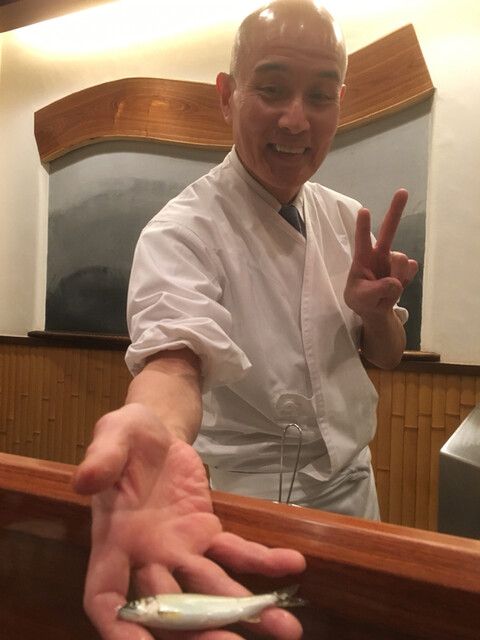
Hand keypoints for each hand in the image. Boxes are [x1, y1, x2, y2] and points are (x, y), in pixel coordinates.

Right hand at [73, 403, 305, 639]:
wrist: (157, 431)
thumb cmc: (127, 435)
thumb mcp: (113, 434)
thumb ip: (103, 458)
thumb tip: (85, 479)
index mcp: (114, 539)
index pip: (106, 596)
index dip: (120, 627)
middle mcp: (146, 556)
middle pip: (170, 604)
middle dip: (200, 630)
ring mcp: (180, 548)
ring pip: (210, 587)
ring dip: (244, 609)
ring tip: (286, 629)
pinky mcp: (206, 531)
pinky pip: (236, 550)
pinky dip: (263, 560)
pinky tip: (291, 564)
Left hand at [344, 189, 417, 316]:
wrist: (374, 310)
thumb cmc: (360, 298)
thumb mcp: (361, 298)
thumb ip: (377, 290)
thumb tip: (395, 283)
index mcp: (363, 257)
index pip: (362, 239)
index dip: (363, 226)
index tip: (363, 211)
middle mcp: (379, 253)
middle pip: (389, 229)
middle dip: (396, 210)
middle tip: (402, 191)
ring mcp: (394, 260)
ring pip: (402, 261)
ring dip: (396, 277)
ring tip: (385, 290)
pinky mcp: (405, 269)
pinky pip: (411, 270)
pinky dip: (405, 281)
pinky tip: (396, 287)